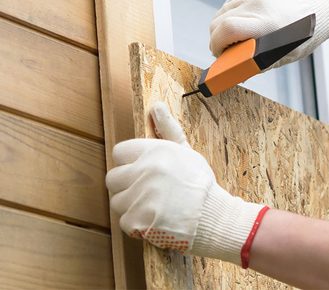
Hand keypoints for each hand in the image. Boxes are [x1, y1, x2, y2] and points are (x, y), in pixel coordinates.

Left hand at [106, 102, 266, 265]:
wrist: (213, 216)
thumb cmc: (200, 183)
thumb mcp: (186, 152)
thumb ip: (167, 129)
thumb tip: (156, 106)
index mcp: (155, 151)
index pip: (119, 152)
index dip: (130, 163)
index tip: (143, 172)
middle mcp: (145, 170)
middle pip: (113, 178)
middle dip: (127, 186)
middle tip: (149, 192)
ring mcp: (140, 196)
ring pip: (117, 201)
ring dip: (132, 206)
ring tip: (155, 206)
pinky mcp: (137, 220)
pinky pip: (125, 222)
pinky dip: (138, 225)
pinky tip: (156, 220)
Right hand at [208, 0, 328, 65]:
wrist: (315, 5)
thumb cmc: (300, 35)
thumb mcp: (282, 55)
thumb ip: (256, 63)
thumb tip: (232, 72)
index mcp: (267, 23)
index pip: (227, 29)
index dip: (217, 44)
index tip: (219, 53)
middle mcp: (257, 4)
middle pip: (218, 22)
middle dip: (217, 38)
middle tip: (227, 48)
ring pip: (221, 12)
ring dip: (224, 25)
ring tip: (241, 33)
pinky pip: (230, 2)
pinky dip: (232, 12)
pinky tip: (247, 17)